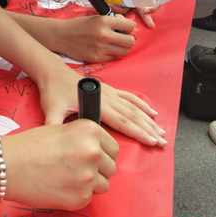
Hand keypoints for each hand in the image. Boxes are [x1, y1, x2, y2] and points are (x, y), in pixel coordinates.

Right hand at [4, 120, 117, 208]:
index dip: (102, 153)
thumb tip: (99, 152)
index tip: (93, 156)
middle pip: (111, 168)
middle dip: (98, 170)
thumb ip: (84, 139)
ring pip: (103, 185)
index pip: (114, 148)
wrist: (7, 165)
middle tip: (77, 168)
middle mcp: (93, 152)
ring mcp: (88, 177)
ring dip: (90, 184)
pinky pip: (88, 198)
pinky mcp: (80, 198)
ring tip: (67, 178)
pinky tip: (60, 187)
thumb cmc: (29, 146)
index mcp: (90, 130)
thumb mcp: (61, 129)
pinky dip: (77, 195)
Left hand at [36, 66, 165, 146]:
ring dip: (149, 120)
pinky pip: (129, 98)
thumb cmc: (53, 91)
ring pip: (134, 108)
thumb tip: (56, 145)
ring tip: (162, 131)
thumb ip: (55, 127)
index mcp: (98, 104)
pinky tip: (152, 112)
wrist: (52, 71)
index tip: (152, 141)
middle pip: (133, 116)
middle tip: (163, 142)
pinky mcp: (109, 90)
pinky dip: (142, 105)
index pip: (123, 122)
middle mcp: (108, 98)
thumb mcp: (52, 110)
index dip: (139, 132)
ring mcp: (110, 93)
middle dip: (149, 130)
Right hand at [51, 14, 136, 62]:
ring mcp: (101, 48)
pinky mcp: (97, 58)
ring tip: (113, 45)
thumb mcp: (96, 17)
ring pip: (125, 52)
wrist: (62, 36)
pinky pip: (114, 58)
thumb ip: (113, 21)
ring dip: (121, 48)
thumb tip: (128, 26)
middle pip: (130, 41)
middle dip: (127, 39)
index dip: (128, 27)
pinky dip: (111, 54)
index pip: (130, 26)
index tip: (124, 29)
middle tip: (120, 38)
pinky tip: (104, 49)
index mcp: (104, 21)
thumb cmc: (80, 26)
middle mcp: (104, 34)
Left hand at [114, 0, 157, 28]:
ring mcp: (127, 2)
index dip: (152, 9)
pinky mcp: (118, 3)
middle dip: (134, 16)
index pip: (153, 3)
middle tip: (127, 14)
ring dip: (119, 10)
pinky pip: (118, 9)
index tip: (146, 11)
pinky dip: (113, 8)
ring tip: (111, 4)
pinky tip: (109, 4)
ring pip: (126, 11)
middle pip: (140, 12)